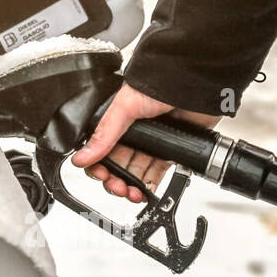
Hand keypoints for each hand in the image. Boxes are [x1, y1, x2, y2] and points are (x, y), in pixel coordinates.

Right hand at [70, 83, 221, 202]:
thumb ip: (104, 134)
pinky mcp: (169, 149)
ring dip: (131, 186)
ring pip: (135, 171)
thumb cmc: (161, 83)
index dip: (98, 166)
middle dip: (114, 180)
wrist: (195, 83)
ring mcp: (151, 142)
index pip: (101, 150)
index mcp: (116, 121)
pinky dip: (149, 184)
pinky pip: (156, 171)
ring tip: (132, 193)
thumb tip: (81, 156)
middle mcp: (132, 132)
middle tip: (118, 188)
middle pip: (117, 165)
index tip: (101, 176)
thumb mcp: (125, 107)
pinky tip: (145, 191)